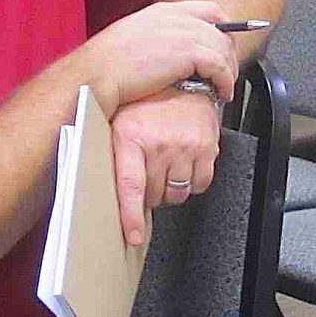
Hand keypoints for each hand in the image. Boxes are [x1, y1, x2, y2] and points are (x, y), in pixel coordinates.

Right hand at [80, 0, 235, 118]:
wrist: (96, 75)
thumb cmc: (105, 66)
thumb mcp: (132, 41)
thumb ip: (155, 40)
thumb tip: (169, 57)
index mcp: (162, 11)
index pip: (208, 11)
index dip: (223, 29)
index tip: (225, 47)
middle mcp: (175, 17)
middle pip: (221, 30)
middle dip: (228, 54)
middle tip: (227, 74)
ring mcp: (182, 33)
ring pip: (223, 48)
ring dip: (229, 71)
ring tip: (225, 88)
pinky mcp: (188, 53)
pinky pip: (220, 65)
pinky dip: (225, 81)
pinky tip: (221, 93)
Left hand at [109, 88, 221, 246]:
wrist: (181, 80)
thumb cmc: (146, 105)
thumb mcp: (119, 125)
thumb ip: (114, 159)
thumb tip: (107, 199)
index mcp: (131, 137)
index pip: (131, 186)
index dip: (131, 216)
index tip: (133, 236)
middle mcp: (160, 143)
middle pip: (155, 195)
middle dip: (149, 192)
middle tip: (148, 172)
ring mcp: (186, 146)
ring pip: (178, 193)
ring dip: (170, 187)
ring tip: (165, 165)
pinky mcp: (208, 147)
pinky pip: (201, 184)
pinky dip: (192, 181)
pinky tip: (183, 164)